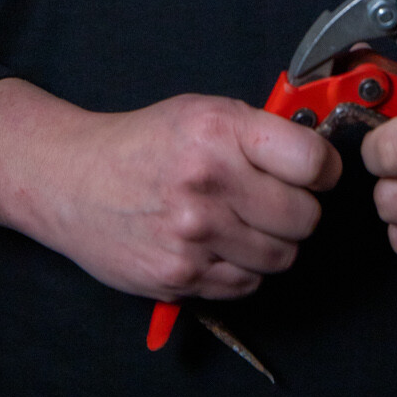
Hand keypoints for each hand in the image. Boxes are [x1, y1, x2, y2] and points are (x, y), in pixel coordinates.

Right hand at [0, 78, 341, 301]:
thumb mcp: (202, 112)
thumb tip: (321, 158)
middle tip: (274, 199)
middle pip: (304, 219)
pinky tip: (219, 245)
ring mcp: (193, 235)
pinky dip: (243, 269)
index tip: (314, 172)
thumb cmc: (143, 143)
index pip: (313, 162)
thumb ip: (260, 132)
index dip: (323, 170)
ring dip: (272, 244)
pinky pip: (247, 284)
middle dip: (298, 210)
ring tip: (242, 221)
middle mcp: (207, 183)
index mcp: (219, 131)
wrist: (72, 181)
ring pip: (281, 258)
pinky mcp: (180, 276)